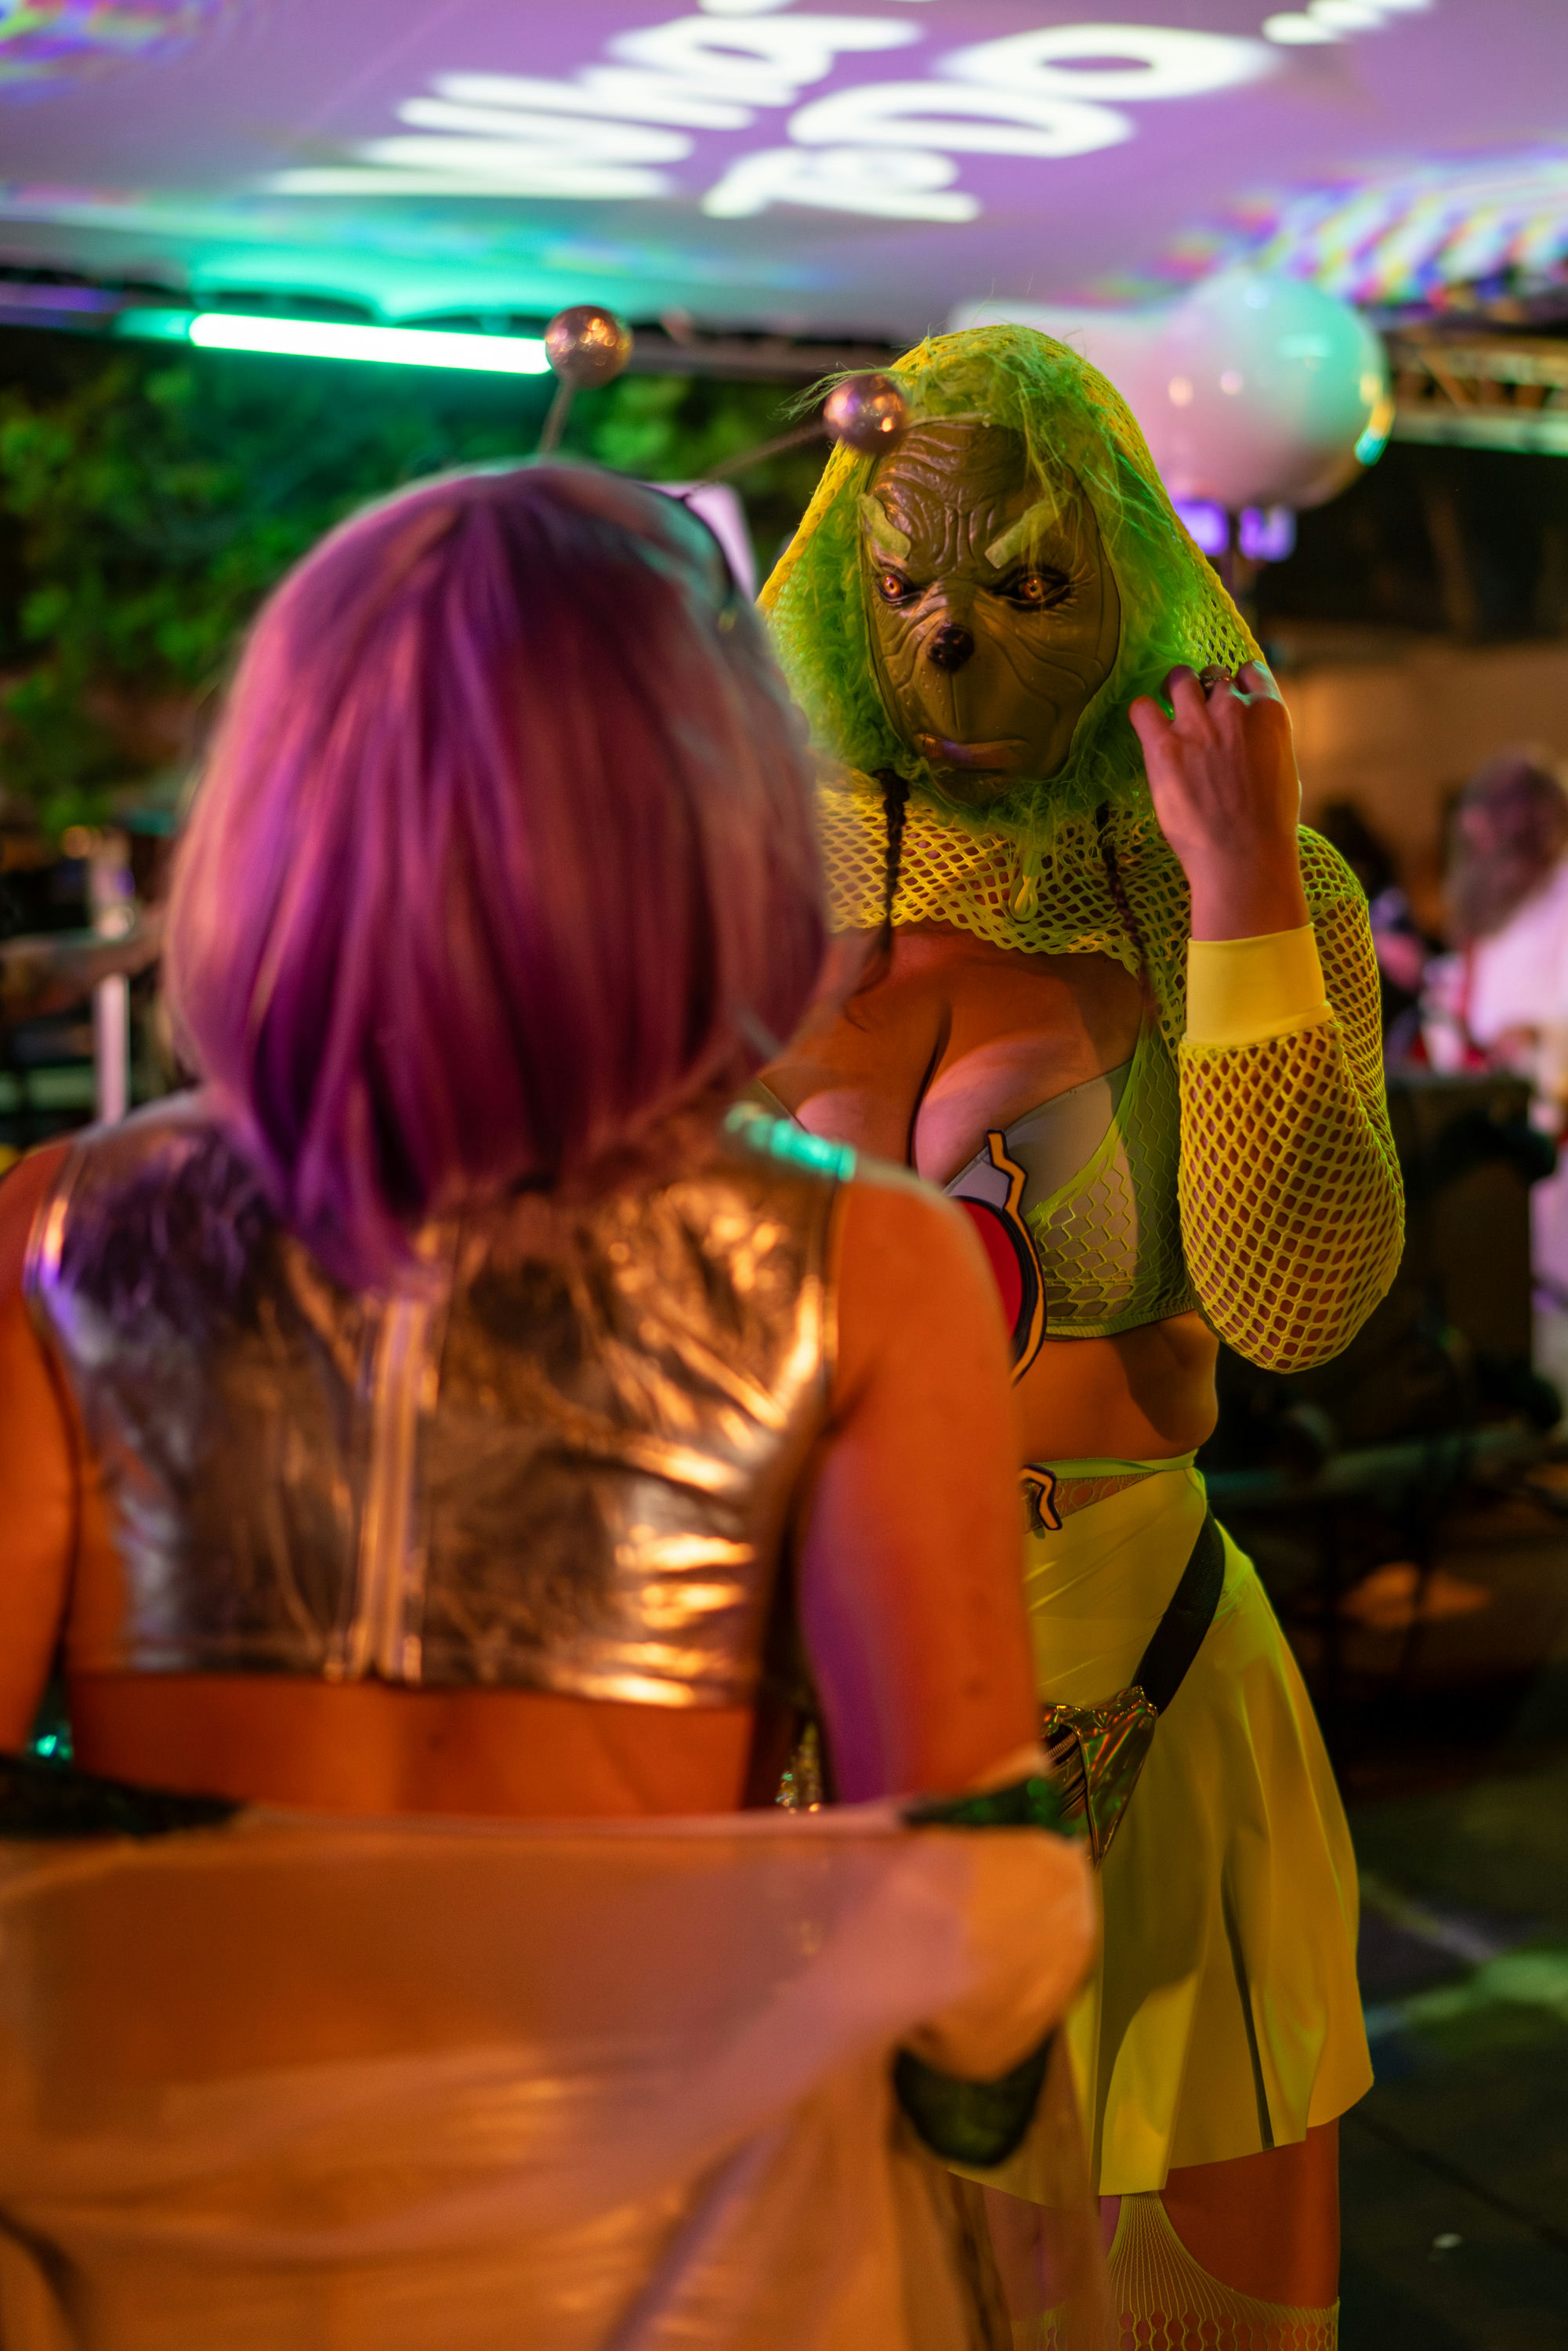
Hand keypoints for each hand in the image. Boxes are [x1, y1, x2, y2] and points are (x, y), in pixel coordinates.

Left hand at [1128, 662, 1308, 940]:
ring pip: (1178, 680)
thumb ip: (1266, 741)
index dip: (1237, 684)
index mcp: (1269, 713)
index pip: (1250, 671)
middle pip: (1213, 677)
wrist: (1242, 857)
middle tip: (1197, 717)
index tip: (1228, 700)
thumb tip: (1252, 736)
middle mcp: (1233, 709)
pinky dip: (1143, 713)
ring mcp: (1197, 725)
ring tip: (1169, 714)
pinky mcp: (1164, 746)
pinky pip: (1142, 707)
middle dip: (1205, 693)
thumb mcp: (1285, 770)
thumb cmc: (1269, 825)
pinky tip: (1148, 729)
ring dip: (1173, 692)